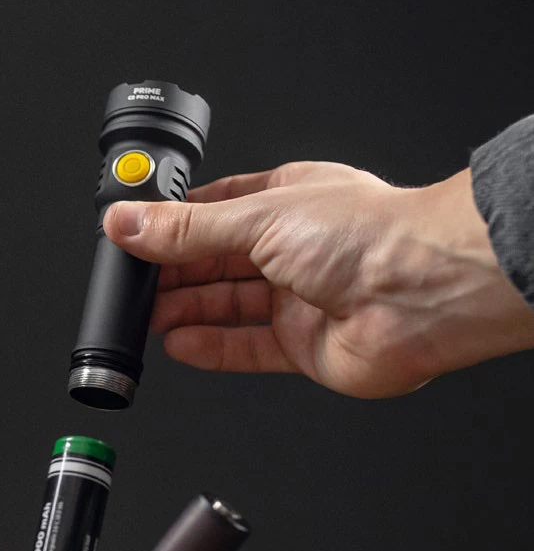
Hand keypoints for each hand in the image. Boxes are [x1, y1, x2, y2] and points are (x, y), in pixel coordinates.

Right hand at [104, 163, 533, 396]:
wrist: (420, 294)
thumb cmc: (368, 237)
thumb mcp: (258, 218)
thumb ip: (188, 230)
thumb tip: (129, 223)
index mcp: (287, 201)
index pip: (216, 213)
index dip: (175, 227)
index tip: (135, 237)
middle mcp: (293, 250)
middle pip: (218, 264)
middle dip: (175, 275)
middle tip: (135, 287)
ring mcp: (299, 299)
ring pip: (228, 307)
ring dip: (187, 312)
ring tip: (148, 319)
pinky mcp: (302, 345)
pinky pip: (246, 348)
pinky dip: (212, 348)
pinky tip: (181, 346)